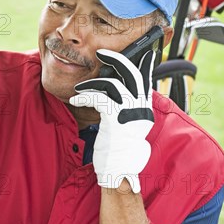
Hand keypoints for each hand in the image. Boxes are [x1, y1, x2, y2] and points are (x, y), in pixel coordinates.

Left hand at [69, 49, 154, 192]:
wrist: (118, 171)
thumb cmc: (118, 149)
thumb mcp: (126, 125)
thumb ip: (126, 107)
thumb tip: (117, 88)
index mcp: (145, 110)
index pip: (147, 81)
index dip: (146, 65)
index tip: (146, 52)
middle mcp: (141, 109)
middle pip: (132, 74)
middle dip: (116, 59)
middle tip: (103, 53)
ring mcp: (130, 113)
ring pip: (113, 83)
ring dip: (92, 83)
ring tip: (80, 88)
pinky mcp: (116, 118)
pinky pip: (99, 98)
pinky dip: (85, 97)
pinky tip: (76, 101)